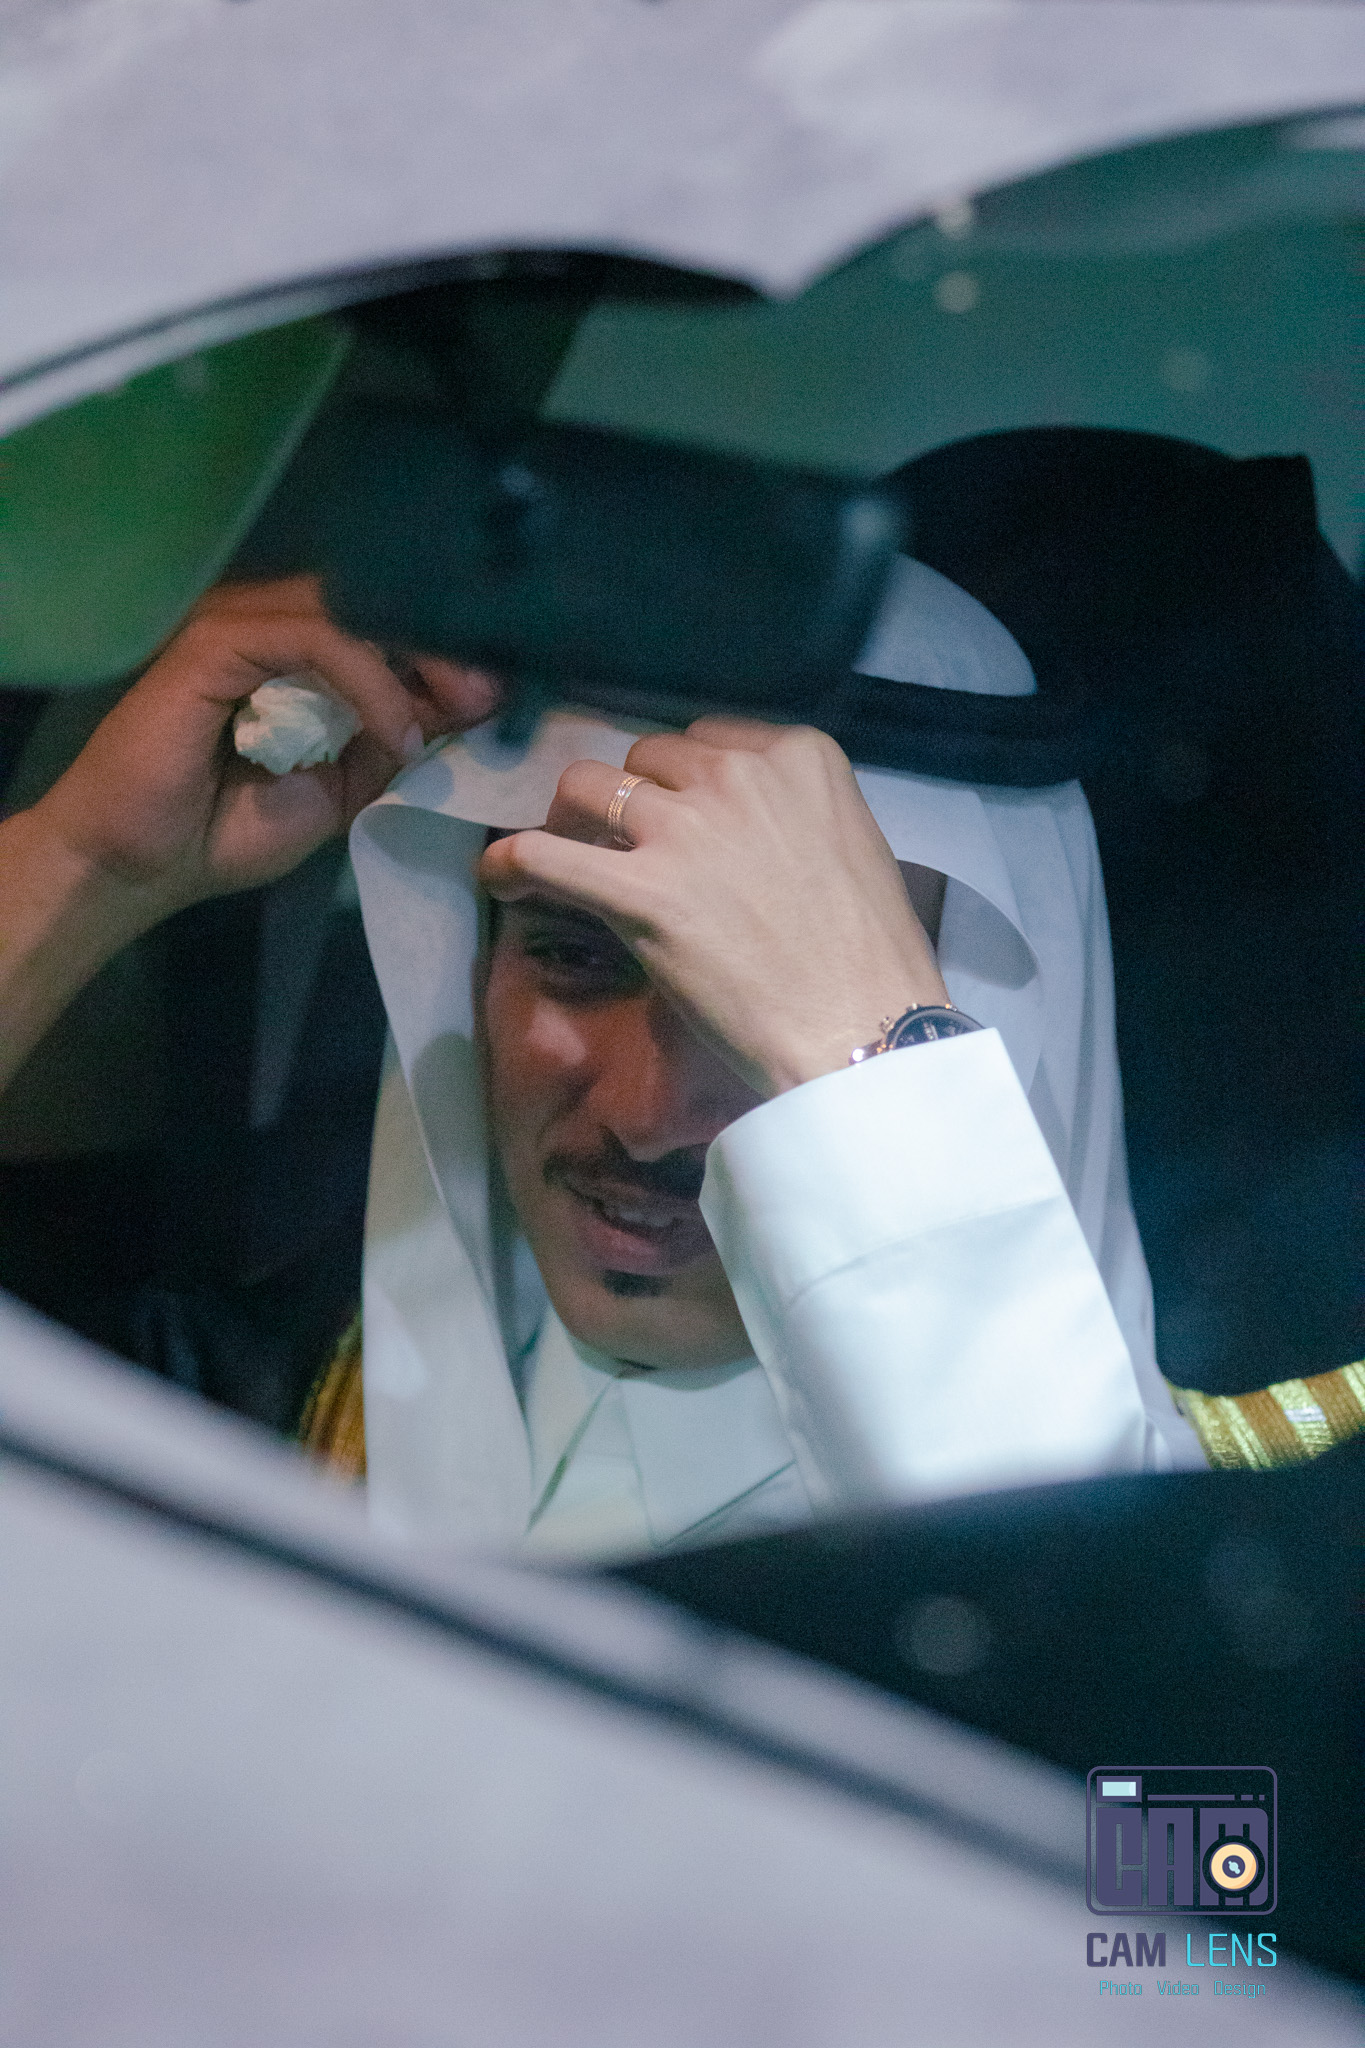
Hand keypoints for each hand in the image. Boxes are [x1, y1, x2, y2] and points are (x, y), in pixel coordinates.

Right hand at [30, 574, 501, 923]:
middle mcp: (265, 623)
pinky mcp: (217, 643)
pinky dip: (369, 683)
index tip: (498, 698)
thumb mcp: (340, 788)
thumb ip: (390, 744)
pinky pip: (316, 640)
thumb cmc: (225, 830)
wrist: (139, 865)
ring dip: (417, 660)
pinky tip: (395, 731)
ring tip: (459, 709)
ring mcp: (238, 626)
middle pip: (375, 607)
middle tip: (493, 694)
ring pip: (352, 613)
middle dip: (444, 648)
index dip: (446, 654)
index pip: (383, 625)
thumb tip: (462, 711)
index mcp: (292, 652)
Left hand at [478, 718, 947, 1096]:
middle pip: (645, 758)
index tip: (676, 816)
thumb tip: (739, 832)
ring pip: (587, 787)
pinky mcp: (641, 890)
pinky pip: (544, 854)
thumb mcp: (850, 847)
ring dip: (575, 820)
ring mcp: (685, 829)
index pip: (707, 739)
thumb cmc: (871, 960)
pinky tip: (501, 880)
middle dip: (634, 798)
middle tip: (630, 848)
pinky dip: (512, 865)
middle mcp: (738, 775)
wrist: (865, 1028)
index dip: (681, 782)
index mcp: (799, 756)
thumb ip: (791, 815)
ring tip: (569, 857)